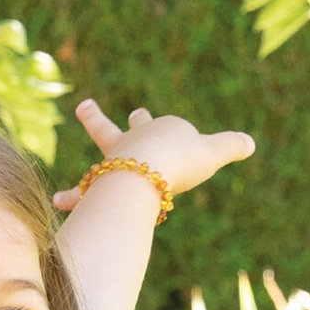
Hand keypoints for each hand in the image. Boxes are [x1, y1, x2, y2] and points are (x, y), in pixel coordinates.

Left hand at [54, 99, 255, 209]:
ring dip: (78, 187)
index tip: (144, 119)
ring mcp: (111, 166)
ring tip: (61, 195)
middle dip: (96, 120)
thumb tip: (250, 143)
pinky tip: (58, 202)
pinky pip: (81, 197)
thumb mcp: (212, 152)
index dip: (153, 126)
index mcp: (154, 132)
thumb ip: (229, 147)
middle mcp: (127, 146)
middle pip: (110, 131)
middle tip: (84, 107)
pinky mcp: (99, 189)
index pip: (153, 126)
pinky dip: (71, 199)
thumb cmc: (181, 159)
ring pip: (93, 170)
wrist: (146, 172)